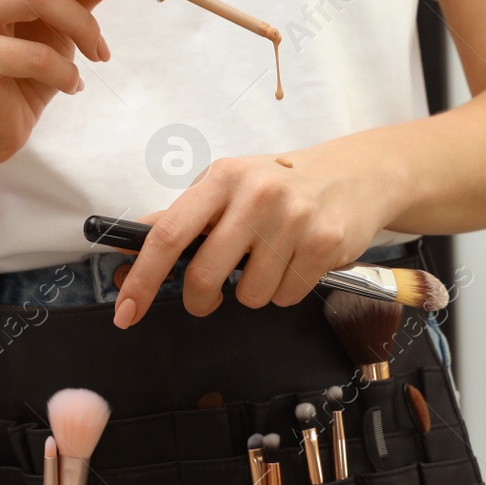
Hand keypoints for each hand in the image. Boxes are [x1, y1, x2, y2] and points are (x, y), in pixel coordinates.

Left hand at [112, 153, 396, 327]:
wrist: (358, 174)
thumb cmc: (284, 183)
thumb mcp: (232, 184)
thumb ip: (186, 215)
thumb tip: (132, 245)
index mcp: (222, 177)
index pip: (168, 234)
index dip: (142, 277)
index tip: (126, 310)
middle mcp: (255, 194)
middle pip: (204, 275)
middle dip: (200, 300)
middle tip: (207, 299)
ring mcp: (292, 219)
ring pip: (249, 294)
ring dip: (255, 291)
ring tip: (272, 262)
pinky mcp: (323, 243)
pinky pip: (285, 296)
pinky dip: (286, 290)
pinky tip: (298, 262)